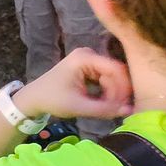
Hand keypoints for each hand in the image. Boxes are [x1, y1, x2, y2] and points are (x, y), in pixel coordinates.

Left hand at [16, 49, 133, 119]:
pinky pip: (106, 79)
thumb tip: (129, 110)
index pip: (116, 69)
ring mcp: (89, 59)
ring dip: (113, 94)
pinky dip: (106, 92)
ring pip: (112, 77)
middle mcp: (89, 54)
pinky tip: (102, 104)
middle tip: (116, 111)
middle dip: (117, 93)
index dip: (124, 87)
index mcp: (84, 57)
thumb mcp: (79, 106)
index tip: (126, 105)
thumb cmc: (53, 100)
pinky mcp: (89, 67)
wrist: (35, 97)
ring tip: (107, 109)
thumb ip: (104, 109)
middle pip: (115, 73)